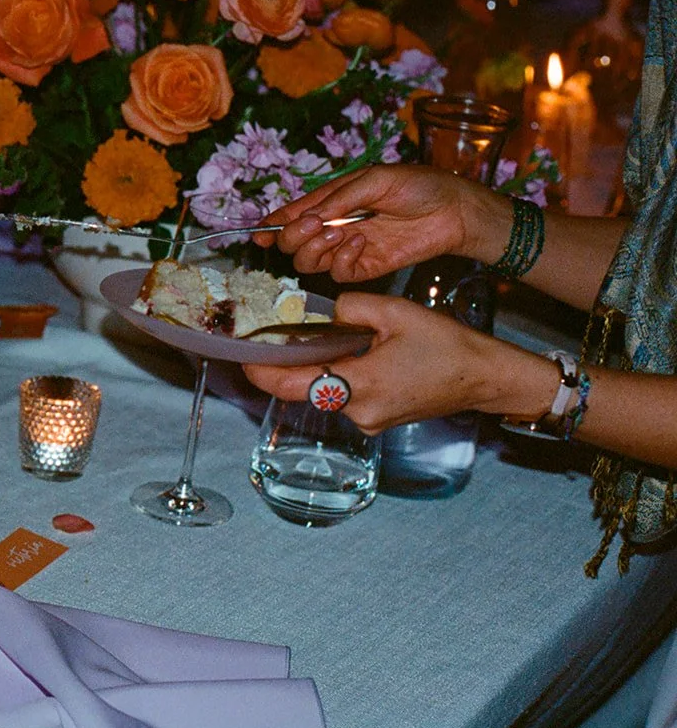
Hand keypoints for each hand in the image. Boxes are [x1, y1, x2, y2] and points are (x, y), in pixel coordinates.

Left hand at [241, 292, 513, 433]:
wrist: (486, 377)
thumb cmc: (446, 345)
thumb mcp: (394, 312)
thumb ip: (350, 308)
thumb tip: (325, 312)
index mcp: (358, 386)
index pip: (289, 385)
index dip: (260, 370)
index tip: (241, 354)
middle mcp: (358, 412)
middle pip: (305, 387)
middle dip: (287, 364)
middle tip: (271, 337)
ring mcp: (369, 420)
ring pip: (325, 391)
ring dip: (317, 367)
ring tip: (311, 338)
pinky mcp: (379, 419)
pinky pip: (345, 396)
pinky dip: (338, 375)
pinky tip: (344, 352)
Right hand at [250, 165, 506, 282]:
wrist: (454, 211)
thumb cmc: (417, 185)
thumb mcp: (374, 179)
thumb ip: (338, 198)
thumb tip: (305, 215)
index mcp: (330, 201)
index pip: (291, 216)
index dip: (272, 226)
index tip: (260, 233)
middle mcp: (332, 226)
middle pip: (292, 243)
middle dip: (294, 236)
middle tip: (315, 224)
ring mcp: (346, 249)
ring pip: (308, 261)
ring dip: (315, 248)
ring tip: (339, 232)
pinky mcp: (364, 268)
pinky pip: (337, 272)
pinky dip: (342, 259)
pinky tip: (360, 243)